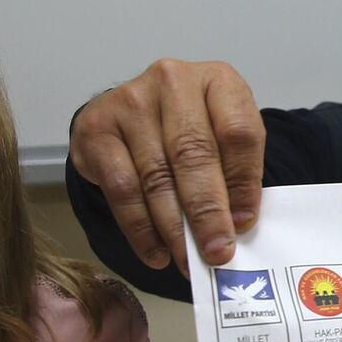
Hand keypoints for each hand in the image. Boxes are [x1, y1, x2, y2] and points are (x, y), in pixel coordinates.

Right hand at [69, 58, 265, 273]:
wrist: (134, 112)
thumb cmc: (190, 129)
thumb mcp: (223, 138)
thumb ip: (234, 174)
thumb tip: (235, 227)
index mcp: (218, 80)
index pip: (238, 133)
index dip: (244, 183)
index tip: (244, 224)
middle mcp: (173, 82)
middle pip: (194, 155)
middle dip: (207, 213)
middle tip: (217, 252)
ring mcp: (130, 101)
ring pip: (157, 177)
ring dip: (174, 229)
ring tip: (188, 260)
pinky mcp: (97, 129)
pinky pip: (123, 189)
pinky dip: (141, 229)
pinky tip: (157, 251)